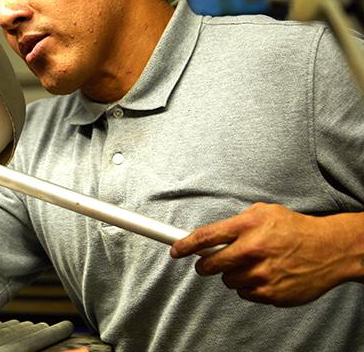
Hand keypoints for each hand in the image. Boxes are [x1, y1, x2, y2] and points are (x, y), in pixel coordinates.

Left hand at [171, 203, 363, 305]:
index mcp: (249, 226)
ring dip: (233, 274)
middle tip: (209, 262)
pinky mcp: (271, 293)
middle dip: (205, 265)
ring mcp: (262, 274)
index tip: (175, 251)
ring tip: (253, 264)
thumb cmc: (295, 229)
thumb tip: (208, 236)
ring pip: (227, 280)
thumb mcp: (265, 212)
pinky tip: (265, 275)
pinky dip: (249, 286)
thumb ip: (236, 222)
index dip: (185, 245)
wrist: (331, 249)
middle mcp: (253, 250)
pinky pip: (244, 293)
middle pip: (210, 265)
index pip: (206, 237)